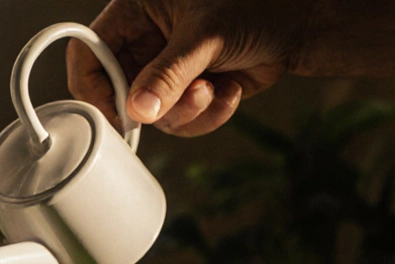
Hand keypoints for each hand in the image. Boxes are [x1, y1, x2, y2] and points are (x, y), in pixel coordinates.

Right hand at [67, 0, 313, 136]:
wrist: (304, 25)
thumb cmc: (257, 7)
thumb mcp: (205, 36)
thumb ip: (168, 75)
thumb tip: (138, 110)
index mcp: (136, 12)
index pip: (90, 53)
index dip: (93, 86)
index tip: (115, 113)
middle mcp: (146, 42)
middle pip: (119, 91)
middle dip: (152, 106)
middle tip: (174, 105)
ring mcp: (168, 69)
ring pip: (153, 113)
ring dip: (185, 112)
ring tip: (213, 91)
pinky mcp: (190, 91)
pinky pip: (181, 121)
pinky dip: (207, 115)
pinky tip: (229, 90)